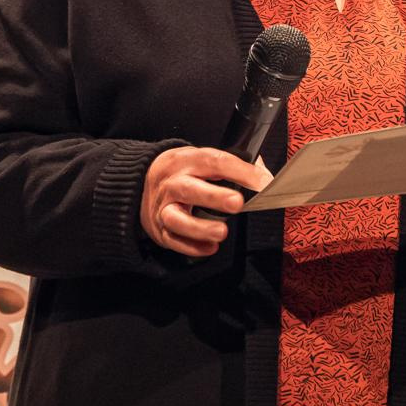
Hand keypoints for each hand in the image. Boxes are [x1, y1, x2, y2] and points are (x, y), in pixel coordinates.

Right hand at [139, 146, 271, 257]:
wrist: (141, 183)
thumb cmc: (183, 171)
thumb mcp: (201, 159)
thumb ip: (232, 165)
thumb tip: (264, 177)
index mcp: (186, 160)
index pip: (214, 161)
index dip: (240, 171)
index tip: (263, 182)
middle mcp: (172, 183)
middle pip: (189, 189)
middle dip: (214, 197)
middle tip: (237, 203)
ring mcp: (163, 207)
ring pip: (176, 219)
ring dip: (200, 227)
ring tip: (222, 232)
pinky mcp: (160, 230)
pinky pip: (173, 240)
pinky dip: (192, 246)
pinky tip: (210, 247)